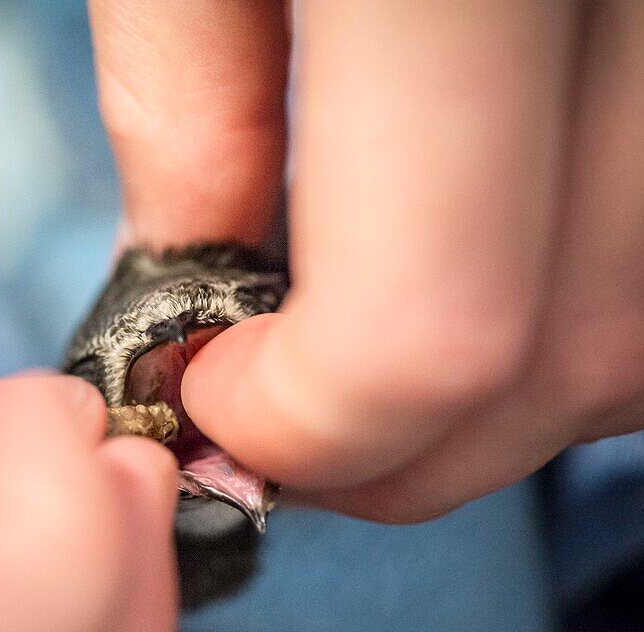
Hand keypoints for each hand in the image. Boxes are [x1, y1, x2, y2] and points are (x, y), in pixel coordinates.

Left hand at [90, 1, 643, 520]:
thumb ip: (182, 94)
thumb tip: (178, 269)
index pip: (426, 327)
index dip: (296, 420)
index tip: (205, 392)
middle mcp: (638, 27)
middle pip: (553, 365)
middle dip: (381, 446)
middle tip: (260, 408)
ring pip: (630, 342)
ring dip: (477, 398)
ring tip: (346, 349)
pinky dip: (552, 325)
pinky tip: (456, 273)